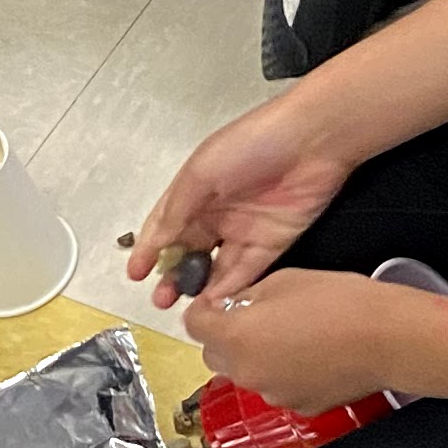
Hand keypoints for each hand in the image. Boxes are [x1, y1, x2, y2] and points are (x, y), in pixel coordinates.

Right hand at [128, 82, 354, 307]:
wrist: (312, 139)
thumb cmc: (250, 145)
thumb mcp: (201, 174)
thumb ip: (176, 212)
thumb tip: (154, 244)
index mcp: (195, 193)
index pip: (165, 227)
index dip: (149, 251)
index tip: (135, 274)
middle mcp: (217, 214)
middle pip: (189, 252)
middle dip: (173, 277)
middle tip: (162, 300)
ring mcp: (244, 231)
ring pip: (216, 268)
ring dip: (199, 289)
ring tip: (184, 309)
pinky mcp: (271, 244)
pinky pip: (245, 272)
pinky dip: (229, 289)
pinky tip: (214, 304)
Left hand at [188, 265, 413, 411]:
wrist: (388, 339)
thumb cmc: (342, 303)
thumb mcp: (284, 280)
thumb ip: (248, 296)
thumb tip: (236, 305)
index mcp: (235, 336)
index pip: (193, 325)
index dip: (204, 310)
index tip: (218, 303)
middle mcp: (246, 372)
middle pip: (215, 354)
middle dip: (226, 336)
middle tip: (255, 316)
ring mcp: (271, 394)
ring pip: (247, 373)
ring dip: (257, 356)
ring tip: (292, 335)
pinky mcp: (298, 406)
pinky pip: (277, 387)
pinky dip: (284, 373)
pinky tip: (312, 355)